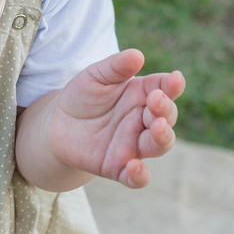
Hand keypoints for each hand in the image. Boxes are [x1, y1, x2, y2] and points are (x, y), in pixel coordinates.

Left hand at [47, 49, 184, 187]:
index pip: (164, 89)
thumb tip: (137, 55)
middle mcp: (143, 121)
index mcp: (142, 94)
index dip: (172, 85)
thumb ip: (115, 67)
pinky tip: (135, 167)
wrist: (57, 124)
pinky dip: (140, 176)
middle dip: (165, 109)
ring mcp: (133, 145)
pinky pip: (136, 178)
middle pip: (166, 117)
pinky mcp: (118, 167)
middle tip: (156, 100)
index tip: (175, 79)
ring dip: (163, 138)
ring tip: (158, 127)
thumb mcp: (95, 75)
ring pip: (158, 145)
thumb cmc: (83, 95)